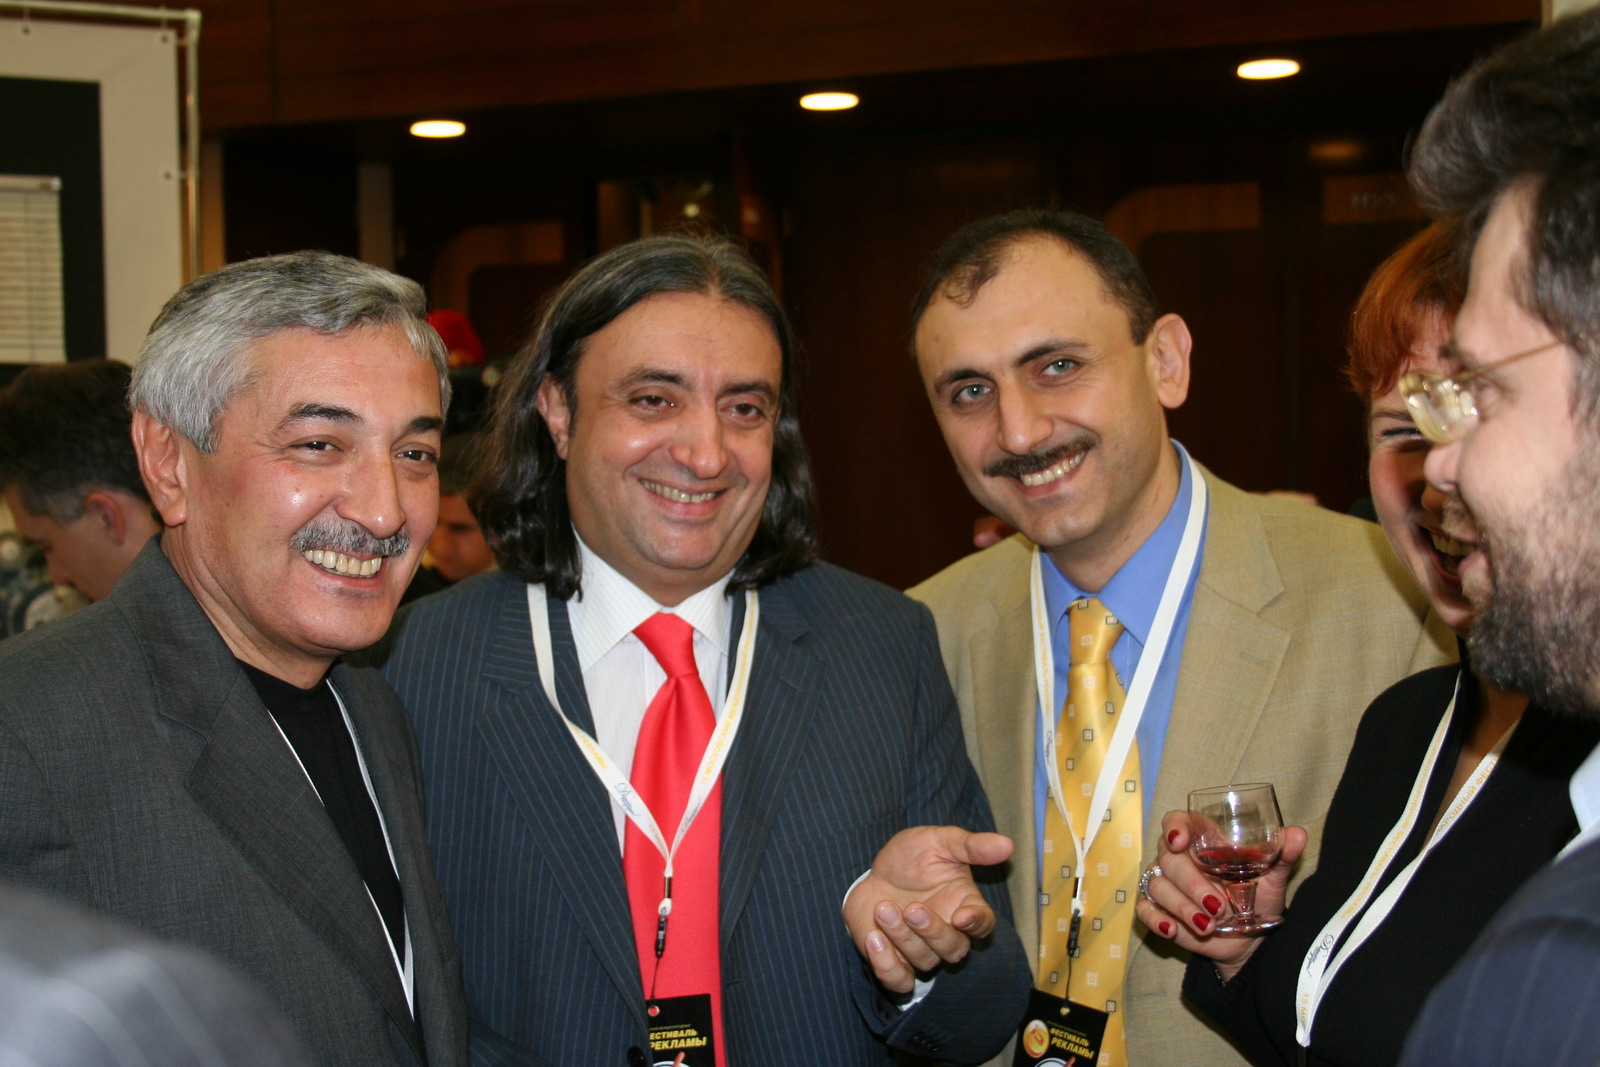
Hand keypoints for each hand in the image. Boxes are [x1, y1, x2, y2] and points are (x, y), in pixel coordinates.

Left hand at [843, 825, 1013, 993]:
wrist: (874, 873)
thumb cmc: (912, 857)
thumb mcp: (940, 841)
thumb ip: (971, 846)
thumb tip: (1008, 844)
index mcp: (965, 906)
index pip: (984, 924)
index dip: (976, 924)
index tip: (962, 916)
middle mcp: (949, 934)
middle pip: (955, 950)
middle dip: (933, 931)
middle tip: (911, 908)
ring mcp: (922, 951)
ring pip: (925, 961)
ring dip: (903, 938)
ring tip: (883, 909)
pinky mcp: (896, 963)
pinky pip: (898, 981)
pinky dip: (887, 965)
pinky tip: (874, 938)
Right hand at [1134, 810, 1306, 980]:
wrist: (1252, 940)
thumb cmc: (1258, 898)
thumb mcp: (1273, 877)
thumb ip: (1283, 855)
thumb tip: (1298, 834)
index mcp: (1203, 840)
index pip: (1177, 821)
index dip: (1173, 827)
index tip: (1180, 842)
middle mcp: (1179, 859)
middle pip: (1168, 859)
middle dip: (1191, 884)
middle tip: (1217, 907)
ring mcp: (1166, 885)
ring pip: (1157, 886)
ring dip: (1182, 907)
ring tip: (1209, 926)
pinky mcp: (1159, 911)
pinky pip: (1144, 910)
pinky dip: (1156, 919)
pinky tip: (1173, 930)